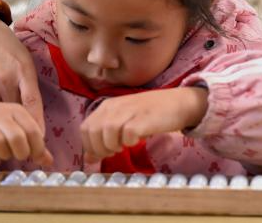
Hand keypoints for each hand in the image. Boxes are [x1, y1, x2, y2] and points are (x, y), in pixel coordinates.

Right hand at [0, 16, 44, 133]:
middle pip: (14, 113)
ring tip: (10, 141)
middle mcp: (5, 78)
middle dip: (21, 131)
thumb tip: (35, 116)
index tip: (40, 140)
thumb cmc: (7, 46)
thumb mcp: (25, 61)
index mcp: (22, 70)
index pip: (32, 102)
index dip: (37, 124)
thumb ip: (29, 85)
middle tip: (27, 147)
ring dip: (4, 128)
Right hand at [0, 100, 52, 168]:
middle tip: (19, 155)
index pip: (33, 130)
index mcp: (16, 110)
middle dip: (22, 153)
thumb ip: (33, 141)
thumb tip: (49, 161)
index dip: (38, 148)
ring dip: (6, 156)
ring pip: (1, 146)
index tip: (35, 156)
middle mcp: (1, 115)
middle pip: (18, 138)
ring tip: (4, 154)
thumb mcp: (16, 125)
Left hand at [80, 88, 208, 163]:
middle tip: (114, 152)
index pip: (85, 129)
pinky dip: (129, 142)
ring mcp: (129, 111)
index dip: (90, 146)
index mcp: (107, 106)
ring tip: (124, 146)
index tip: (102, 153)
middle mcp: (115, 106)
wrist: (176, 103)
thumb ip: (103, 136)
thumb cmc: (148, 114)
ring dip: (113, 146)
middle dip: (100, 148)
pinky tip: (136, 141)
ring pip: (107, 133)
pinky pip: (128, 134)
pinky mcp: (143, 118)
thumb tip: (88, 158)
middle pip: (93, 132)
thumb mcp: (122, 122)